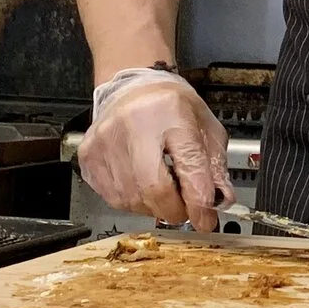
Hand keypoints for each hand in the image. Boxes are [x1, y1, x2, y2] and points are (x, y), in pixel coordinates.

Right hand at [77, 71, 229, 229]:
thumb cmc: (170, 107)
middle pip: (154, 189)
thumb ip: (214, 166)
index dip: (200, 201)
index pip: (189, 165)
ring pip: (133, 200)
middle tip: (184, 208)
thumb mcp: (205, 127)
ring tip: (163, 189)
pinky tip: (141, 184)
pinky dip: (133, 201)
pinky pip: (113, 198)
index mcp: (171, 112)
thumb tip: (220, 202)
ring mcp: (106, 141)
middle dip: (175, 210)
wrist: (132, 88)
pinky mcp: (88, 156)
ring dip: (154, 206)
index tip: (206, 219)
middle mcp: (133, 124)